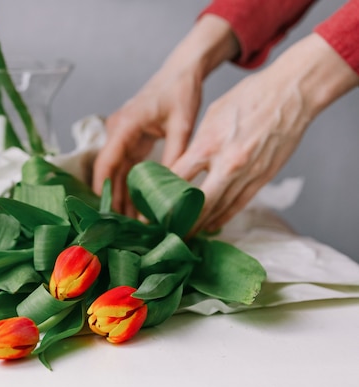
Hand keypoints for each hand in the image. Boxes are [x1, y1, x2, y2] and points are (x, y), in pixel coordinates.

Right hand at [92, 15, 238, 216]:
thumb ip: (175, 156)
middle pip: (109, 171)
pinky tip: (135, 207)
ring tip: (130, 222)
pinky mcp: (129, 140)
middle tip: (122, 226)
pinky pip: (124, 167)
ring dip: (121, 195)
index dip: (104, 187)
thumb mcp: (182, 126)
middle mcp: (117, 130)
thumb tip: (173, 189)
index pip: (107, 160)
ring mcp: (121, 136)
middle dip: (113, 198)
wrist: (182, 70)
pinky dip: (128, 186)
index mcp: (126, 124)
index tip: (106, 210)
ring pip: (115, 172)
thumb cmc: (181, 91)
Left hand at [170, 33, 358, 231]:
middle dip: (180, 220)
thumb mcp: (211, 116)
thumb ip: (197, 144)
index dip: (162, 196)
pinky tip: (211, 225)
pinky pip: (239, 204)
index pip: (178, 179)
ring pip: (219, 209)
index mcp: (208, 146)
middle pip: (198, 204)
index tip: (152, 206)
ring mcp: (247, 174)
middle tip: (166, 231)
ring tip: (185, 235)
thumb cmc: (249, 98)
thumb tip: (182, 165)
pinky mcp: (263, 178)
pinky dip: (223, 217)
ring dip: (200, 224)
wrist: (290, 94)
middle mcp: (227, 164)